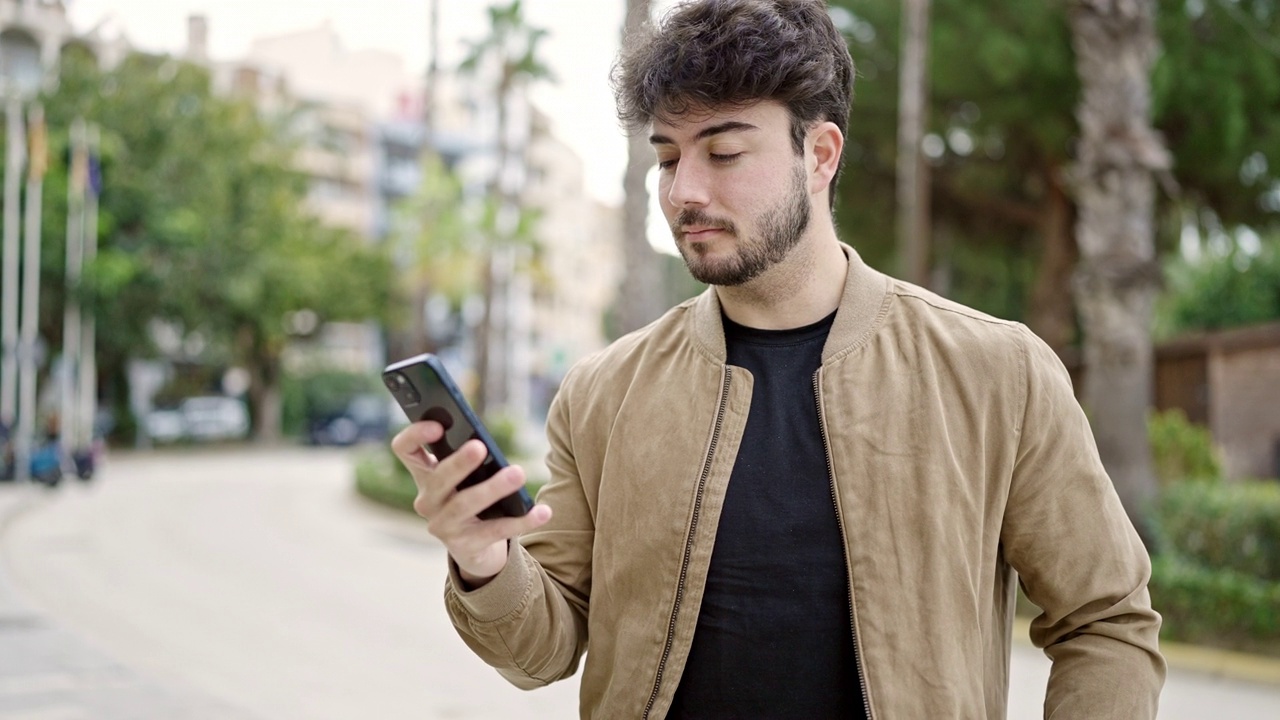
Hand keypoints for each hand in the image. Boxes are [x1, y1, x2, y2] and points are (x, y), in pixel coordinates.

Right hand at [391, 421, 552, 587]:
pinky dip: (522, 520)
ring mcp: (443, 526)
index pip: (405, 449)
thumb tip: (486, 442)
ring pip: (465, 505)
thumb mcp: (466, 476)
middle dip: (459, 462)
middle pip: (438, 478)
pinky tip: (542, 511)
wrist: (476, 548)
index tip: (437, 426)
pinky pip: (496, 531)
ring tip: (518, 473)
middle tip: (480, 447)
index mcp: (424, 475)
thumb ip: (470, 456)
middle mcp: (427, 500)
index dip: (415, 435)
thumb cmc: (472, 497)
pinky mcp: (466, 546)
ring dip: (492, 488)